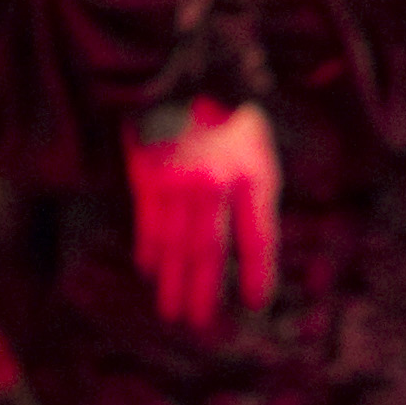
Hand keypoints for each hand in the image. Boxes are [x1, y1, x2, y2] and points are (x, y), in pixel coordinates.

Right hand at [125, 100, 279, 331]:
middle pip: (211, 250)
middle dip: (205, 291)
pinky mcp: (148, 178)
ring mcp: (179, 182)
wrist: (181, 80)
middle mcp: (215, 183)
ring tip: (173, 312)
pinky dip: (150, 251)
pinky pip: (150, 225)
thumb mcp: (257, 150)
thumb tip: (256, 252)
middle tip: (203, 323)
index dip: (256, 273)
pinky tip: (151, 272)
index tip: (254, 302)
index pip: (257, 236)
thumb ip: (257, 197)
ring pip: (177, 245)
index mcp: (251, 175)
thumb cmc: (226, 120)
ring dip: (173, 282)